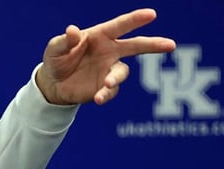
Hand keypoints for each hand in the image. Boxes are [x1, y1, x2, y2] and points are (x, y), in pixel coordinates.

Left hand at [35, 8, 175, 105]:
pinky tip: (97, 98)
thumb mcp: (54, 48)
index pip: (120, 25)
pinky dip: (106, 94)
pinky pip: (111, 91)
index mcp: (100, 36)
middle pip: (136, 46)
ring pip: (122, 72)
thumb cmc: (57, 59)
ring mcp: (109, 69)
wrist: (53, 84)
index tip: (151, 14)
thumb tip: (72, 31)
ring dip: (116, 78)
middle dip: (153, 44)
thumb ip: (64, 41)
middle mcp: (110, 51)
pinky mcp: (105, 87)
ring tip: (107, 84)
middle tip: (170, 45)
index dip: (135, 19)